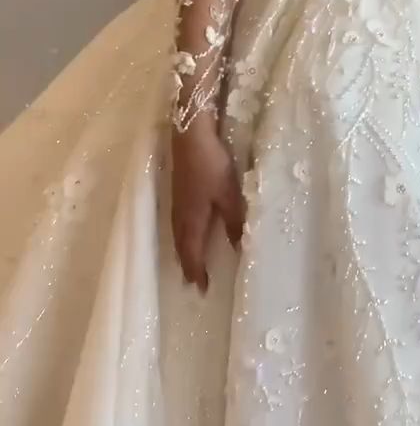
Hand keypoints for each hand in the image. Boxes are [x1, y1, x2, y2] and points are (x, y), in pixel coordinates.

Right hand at [171, 120, 245, 291]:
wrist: (191, 136)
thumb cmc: (211, 166)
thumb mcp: (229, 195)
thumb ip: (234, 221)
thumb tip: (237, 247)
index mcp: (192, 220)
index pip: (192, 253)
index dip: (197, 271)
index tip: (202, 289)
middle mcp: (180, 215)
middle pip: (181, 247)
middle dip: (187, 265)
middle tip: (192, 282)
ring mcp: (177, 202)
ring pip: (178, 235)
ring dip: (183, 252)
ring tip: (188, 264)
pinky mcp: (178, 191)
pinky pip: (178, 223)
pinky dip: (182, 237)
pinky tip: (188, 232)